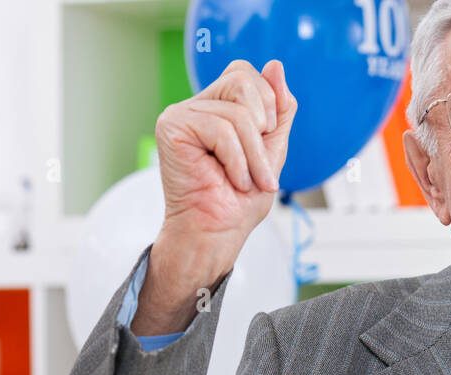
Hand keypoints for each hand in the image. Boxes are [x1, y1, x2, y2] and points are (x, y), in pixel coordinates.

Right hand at [137, 59, 296, 332]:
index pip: (245, 73)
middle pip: (242, 80)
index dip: (268, 101)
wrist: (217, 233)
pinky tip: (233, 179)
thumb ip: (279, 108)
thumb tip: (275, 65)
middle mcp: (197, 106)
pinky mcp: (171, 127)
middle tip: (260, 167)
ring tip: (247, 182)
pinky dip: (237, 160)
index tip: (269, 138)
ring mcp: (181, 114)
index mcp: (218, 107)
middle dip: (264, 128)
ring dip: (253, 156)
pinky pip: (221, 129)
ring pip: (237, 113)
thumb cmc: (240, 201)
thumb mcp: (273, 149)